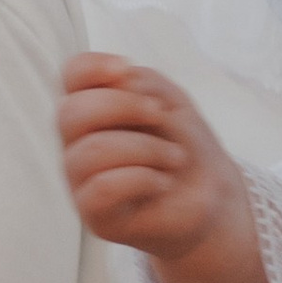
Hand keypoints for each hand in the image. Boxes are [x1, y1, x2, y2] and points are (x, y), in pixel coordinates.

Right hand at [58, 55, 243, 255]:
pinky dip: (141, 178)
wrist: (211, 195)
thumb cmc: (186, 147)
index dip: (92, 67)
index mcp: (93, 110)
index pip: (70, 77)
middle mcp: (77, 143)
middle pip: (70, 113)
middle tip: (161, 115)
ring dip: (144, 148)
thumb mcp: (173, 103)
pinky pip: (101, 188)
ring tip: (175, 157)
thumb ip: (143, 84)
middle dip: (123, 106)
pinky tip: (163, 182)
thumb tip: (120, 79)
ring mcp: (81, 181)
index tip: (126, 68)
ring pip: (90, 152)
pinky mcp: (94, 215)